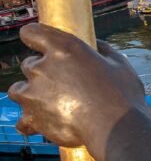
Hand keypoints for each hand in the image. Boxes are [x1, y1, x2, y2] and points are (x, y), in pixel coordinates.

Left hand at [8, 23, 147, 153]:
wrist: (115, 128)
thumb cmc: (122, 93)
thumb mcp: (119, 63)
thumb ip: (103, 51)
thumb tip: (97, 45)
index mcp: (64, 48)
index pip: (32, 33)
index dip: (35, 37)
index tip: (41, 44)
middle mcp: (43, 68)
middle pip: (29, 64)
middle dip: (42, 71)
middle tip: (64, 82)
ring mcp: (33, 94)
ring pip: (19, 90)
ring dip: (31, 93)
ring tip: (51, 102)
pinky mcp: (32, 118)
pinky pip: (22, 120)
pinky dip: (31, 120)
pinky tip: (46, 121)